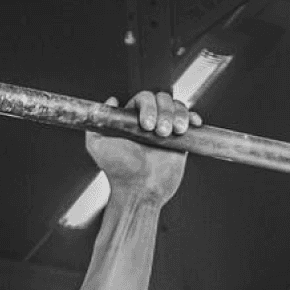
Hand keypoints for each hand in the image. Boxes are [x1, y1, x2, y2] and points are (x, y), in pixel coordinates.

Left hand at [85, 91, 200, 205]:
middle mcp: (150, 122)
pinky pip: (190, 120)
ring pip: (178, 106)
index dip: (148, 106)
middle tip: (160, 132)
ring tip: (175, 132)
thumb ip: (97, 122)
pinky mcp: (180, 141)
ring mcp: (166, 130)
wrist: (139, 191)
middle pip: (163, 99)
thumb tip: (111, 100)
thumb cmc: (119, 171)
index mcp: (133, 120)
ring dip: (179, 114)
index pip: (144, 99)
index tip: (146, 125)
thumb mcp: (98, 146)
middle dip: (164, 112)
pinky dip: (193, 117)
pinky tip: (192, 124)